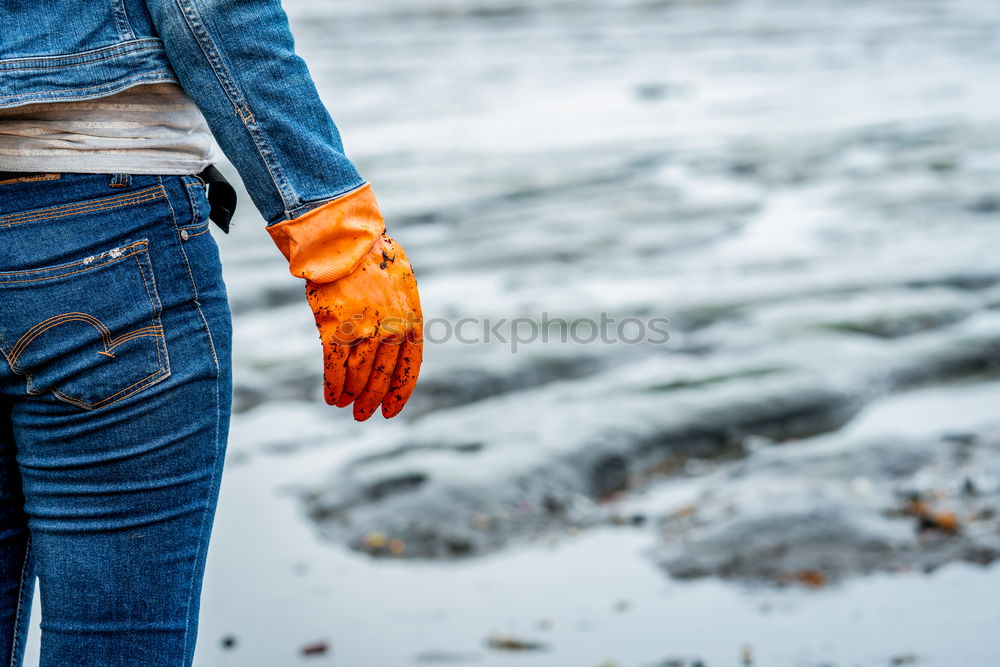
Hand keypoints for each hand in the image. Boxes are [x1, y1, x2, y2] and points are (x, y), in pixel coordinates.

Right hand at [266, 184, 422, 419]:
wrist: (346, 241)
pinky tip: (331, 396)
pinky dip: (333, 386)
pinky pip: (335, 368)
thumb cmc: (374, 259)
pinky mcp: (335, 330)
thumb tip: (394, 342)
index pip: (409, 369)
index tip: (389, 411)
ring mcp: (363, 332)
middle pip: (382, 378)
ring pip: (358, 376)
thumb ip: (400, 316)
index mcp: (411, 321)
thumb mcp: (401, 287)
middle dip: (372, 400)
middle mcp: (390, 331)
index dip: (399, 393)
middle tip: (363, 415)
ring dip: (351, 395)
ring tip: (344, 405)